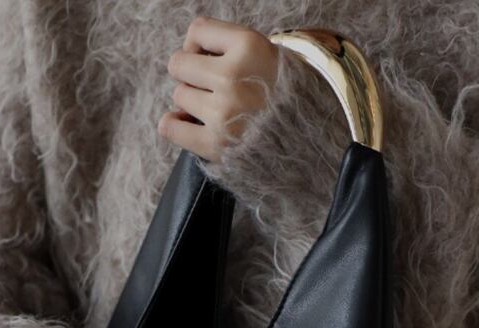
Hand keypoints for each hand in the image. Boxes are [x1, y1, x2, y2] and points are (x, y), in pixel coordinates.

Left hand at [159, 16, 279, 162]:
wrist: (308, 139)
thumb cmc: (283, 94)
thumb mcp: (267, 53)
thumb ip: (230, 46)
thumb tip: (185, 56)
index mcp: (249, 46)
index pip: (197, 31)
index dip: (198, 44)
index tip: (207, 57)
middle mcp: (233, 78)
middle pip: (180, 64)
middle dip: (191, 73)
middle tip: (209, 86)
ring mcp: (223, 113)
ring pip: (179, 95)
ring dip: (191, 101)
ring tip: (213, 109)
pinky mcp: (215, 145)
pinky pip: (170, 127)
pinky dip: (173, 124)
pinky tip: (184, 122)